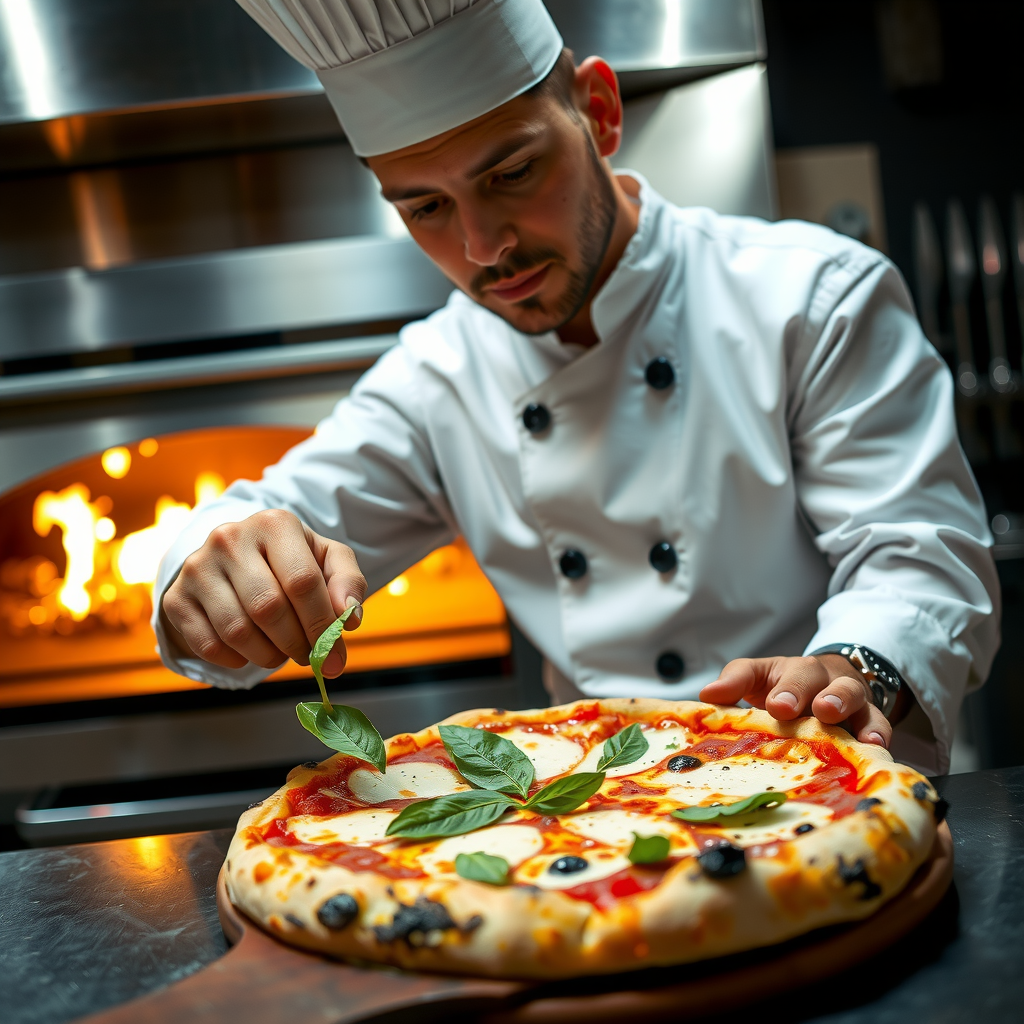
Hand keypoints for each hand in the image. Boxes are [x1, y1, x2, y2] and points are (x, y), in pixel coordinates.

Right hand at [161, 509, 366, 676]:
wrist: (235, 557)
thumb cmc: (290, 560)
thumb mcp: (326, 559)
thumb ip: (348, 582)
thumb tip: (349, 618)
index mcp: (273, 524)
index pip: (302, 581)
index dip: (321, 625)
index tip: (335, 656)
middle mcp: (229, 538)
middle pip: (269, 608)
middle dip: (296, 643)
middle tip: (308, 657)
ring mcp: (197, 567)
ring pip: (237, 631)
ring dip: (268, 656)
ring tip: (282, 653)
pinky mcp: (176, 597)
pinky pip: (208, 645)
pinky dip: (236, 660)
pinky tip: (250, 651)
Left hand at [699, 655, 890, 747]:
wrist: (827, 681)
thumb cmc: (785, 683)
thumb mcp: (759, 675)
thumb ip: (736, 680)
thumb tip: (708, 695)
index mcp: (795, 672)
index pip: (789, 676)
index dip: (785, 690)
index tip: (778, 708)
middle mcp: (826, 681)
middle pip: (831, 683)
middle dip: (827, 697)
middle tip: (820, 711)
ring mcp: (852, 700)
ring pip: (858, 700)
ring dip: (855, 713)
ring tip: (858, 732)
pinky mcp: (870, 719)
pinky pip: (879, 723)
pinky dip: (880, 733)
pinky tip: (877, 746)